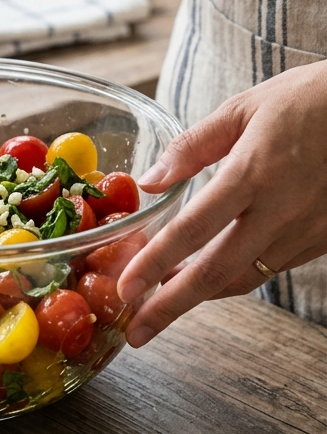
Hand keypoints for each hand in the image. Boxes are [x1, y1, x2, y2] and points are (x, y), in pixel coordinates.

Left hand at [117, 62, 326, 346]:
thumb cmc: (307, 102)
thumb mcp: (243, 109)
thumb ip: (192, 147)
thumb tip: (149, 182)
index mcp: (253, 172)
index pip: (193, 229)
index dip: (156, 263)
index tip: (127, 287)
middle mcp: (279, 210)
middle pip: (216, 271)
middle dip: (171, 306)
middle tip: (137, 331)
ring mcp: (304, 230)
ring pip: (244, 277)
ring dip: (200, 295)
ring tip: (163, 307)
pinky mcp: (322, 239)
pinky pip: (270, 268)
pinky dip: (235, 278)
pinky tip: (211, 277)